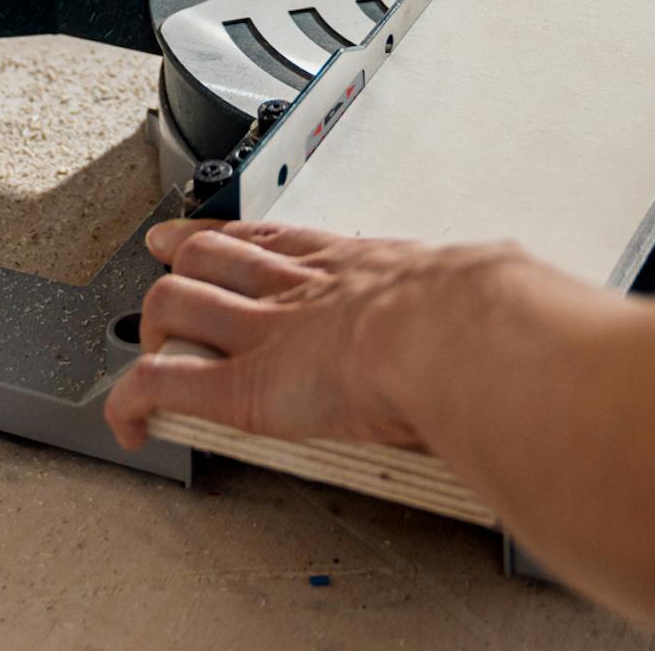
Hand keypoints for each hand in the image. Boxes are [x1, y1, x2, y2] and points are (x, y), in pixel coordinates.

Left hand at [103, 216, 520, 452]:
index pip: (279, 237)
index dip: (236, 234)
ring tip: (152, 342)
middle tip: (161, 264)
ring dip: (158, 323)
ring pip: (180, 305)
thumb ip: (478, 290)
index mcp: (354, 265)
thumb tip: (522, 292)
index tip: (211, 232)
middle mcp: (300, 288)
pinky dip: (136, 402)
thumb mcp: (474, 285)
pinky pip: (166, 384)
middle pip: (216, 256)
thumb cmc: (478, 314)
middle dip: (182, 260)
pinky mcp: (243, 385)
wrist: (456, 332)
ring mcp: (265, 332)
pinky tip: (132, 422)